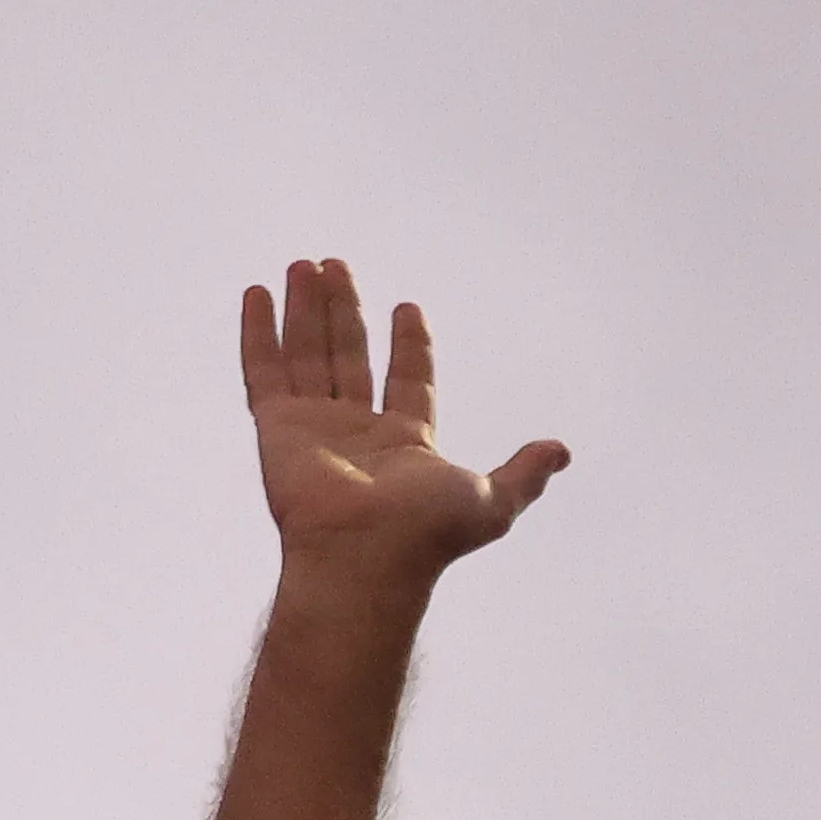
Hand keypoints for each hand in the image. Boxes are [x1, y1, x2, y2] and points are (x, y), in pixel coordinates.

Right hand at [242, 257, 563, 573]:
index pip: (407, 381)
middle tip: (336, 266)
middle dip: (345, 311)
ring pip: (309, 353)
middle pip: (350, 355)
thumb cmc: (427, 534)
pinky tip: (258, 294)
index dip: (409, 345)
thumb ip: (524, 473)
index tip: (408, 308)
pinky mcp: (276, 426)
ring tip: (307, 264)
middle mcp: (355, 432)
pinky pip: (264, 370)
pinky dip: (259, 332)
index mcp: (404, 444)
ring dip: (307, 309)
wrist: (365, 555)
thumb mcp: (493, 500)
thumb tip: (562, 452)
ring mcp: (313, 428)